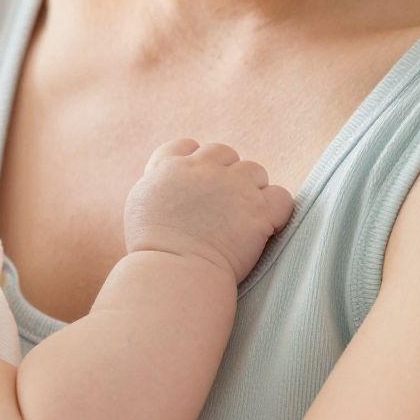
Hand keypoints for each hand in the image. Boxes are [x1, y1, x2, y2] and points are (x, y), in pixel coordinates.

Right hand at [123, 139, 294, 282]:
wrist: (172, 273)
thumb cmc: (152, 250)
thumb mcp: (139, 205)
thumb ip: (157, 184)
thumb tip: (169, 182)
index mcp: (170, 167)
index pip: (188, 146)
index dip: (195, 164)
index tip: (196, 188)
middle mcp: (203, 169)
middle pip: (224, 154)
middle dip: (225, 176)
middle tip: (221, 208)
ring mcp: (233, 186)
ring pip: (254, 171)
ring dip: (251, 190)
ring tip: (242, 219)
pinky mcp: (258, 210)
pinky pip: (281, 197)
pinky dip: (276, 211)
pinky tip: (265, 228)